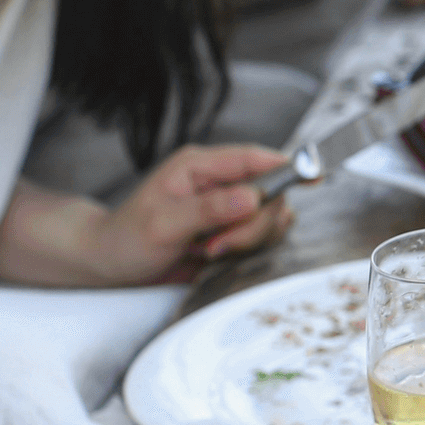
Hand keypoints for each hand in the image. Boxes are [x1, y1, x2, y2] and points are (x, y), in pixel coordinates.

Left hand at [95, 145, 295, 282]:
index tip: (314, 176)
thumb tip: (251, 197)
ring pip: (270, 220)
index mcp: (200, 167)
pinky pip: (261, 240)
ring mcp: (228, 209)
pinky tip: (213, 257)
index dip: (287, 166)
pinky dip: (246, 253)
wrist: (110, 265)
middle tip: (218, 244)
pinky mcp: (232, 232)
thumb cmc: (126, 239)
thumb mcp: (162, 224)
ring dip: (248, 242)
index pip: (254, 159)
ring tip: (208, 251)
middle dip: (252, 226)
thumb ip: (208, 209)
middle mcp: (219, 184)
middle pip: (270, 196)